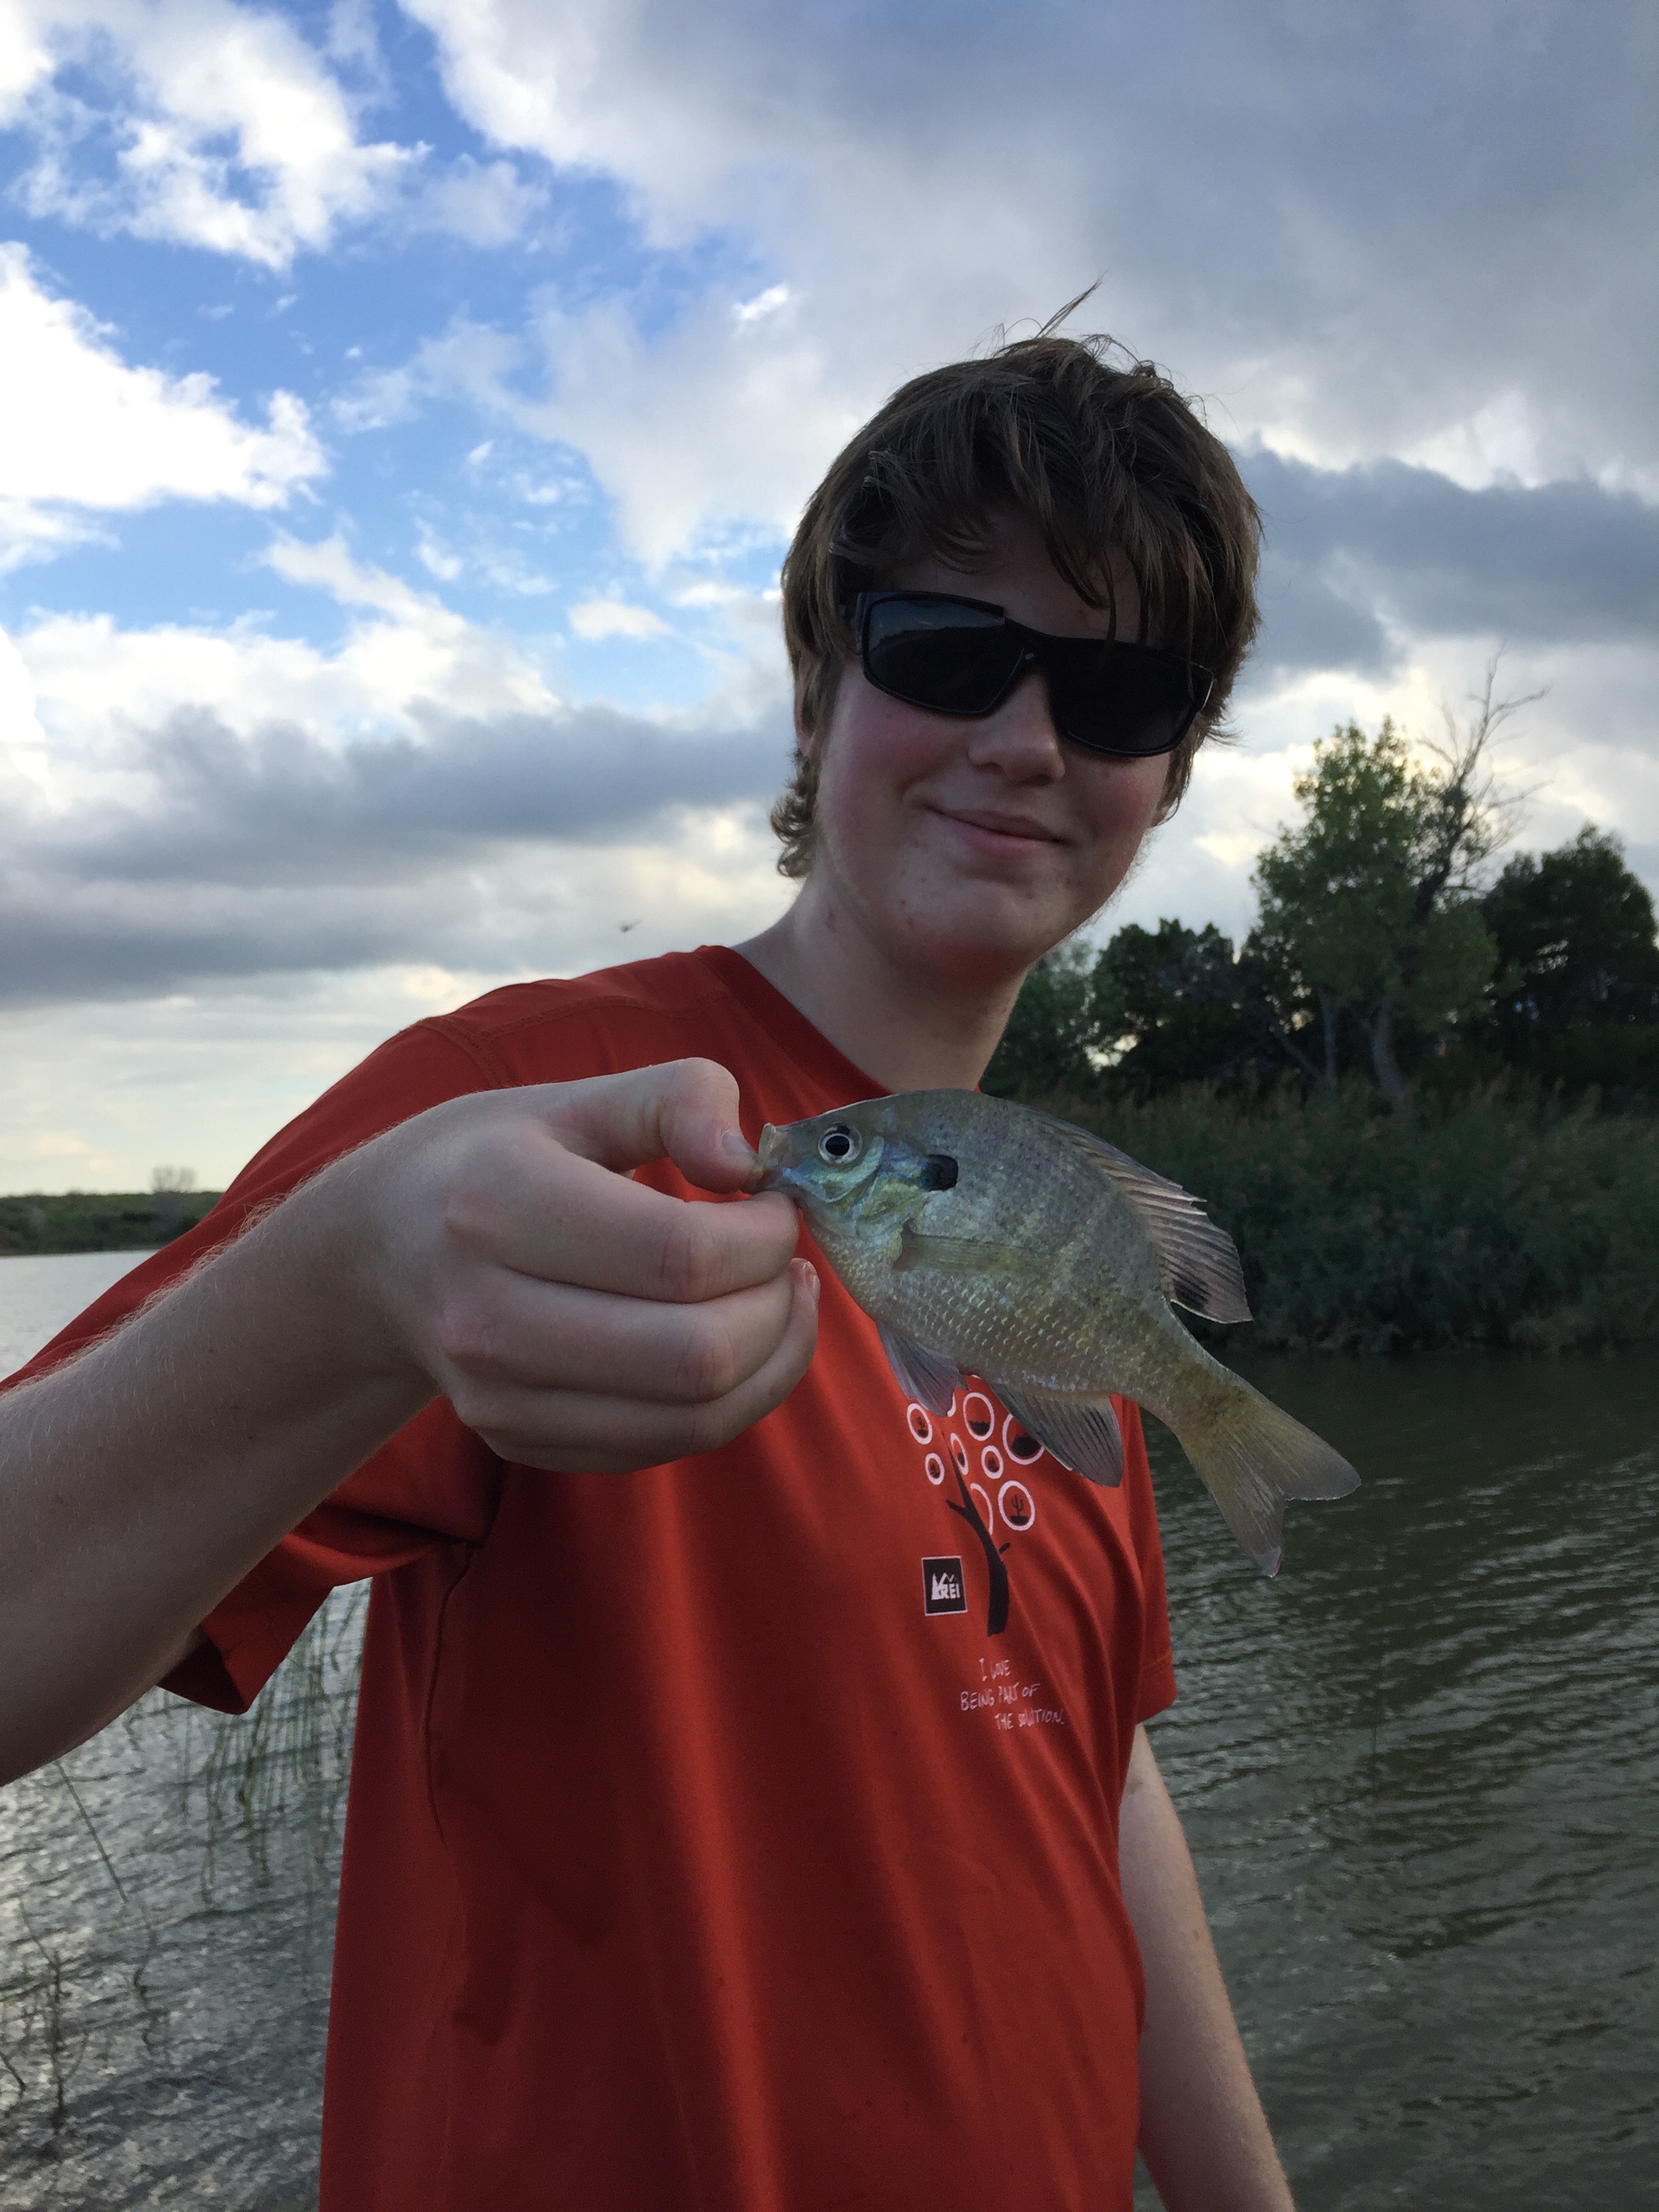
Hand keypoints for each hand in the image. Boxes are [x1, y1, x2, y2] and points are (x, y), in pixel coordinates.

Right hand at [347, 1057, 819, 1471]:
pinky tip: (737, 1344)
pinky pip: (665, 1448)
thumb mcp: (574, 1099)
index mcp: (498, 1203)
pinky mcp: (518, 1441)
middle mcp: (486, 1315)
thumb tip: (746, 1163)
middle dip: (776, 1306)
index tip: (775, 1206)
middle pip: (695, 1354)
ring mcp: (498, 1396)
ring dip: (772, 1361)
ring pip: (693, 1417)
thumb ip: (676, 1098)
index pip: (677, 1255)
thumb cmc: (494, 1160)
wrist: (379, 1252)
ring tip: (780, 1300)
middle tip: (787, 1260)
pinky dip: (731, 1402)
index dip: (762, 1237)